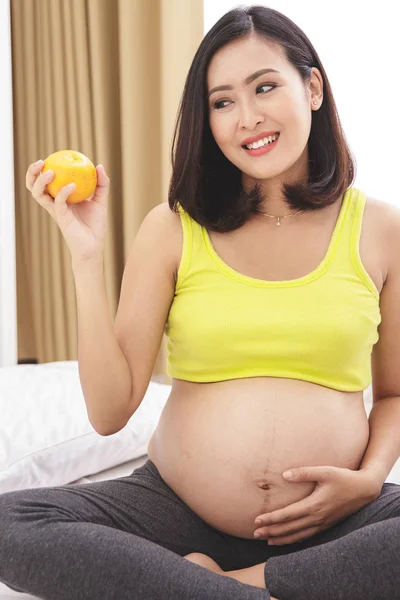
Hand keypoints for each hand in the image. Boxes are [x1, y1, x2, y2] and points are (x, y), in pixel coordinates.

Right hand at [26, 160, 109, 262]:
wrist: (94, 246)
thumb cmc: (95, 226)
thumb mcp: (100, 201)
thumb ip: (101, 184)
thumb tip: (99, 165)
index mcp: (61, 199)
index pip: (46, 182)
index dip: (43, 169)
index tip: (50, 156)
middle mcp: (55, 204)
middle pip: (34, 187)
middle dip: (32, 173)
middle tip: (40, 162)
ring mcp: (56, 211)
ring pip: (38, 194)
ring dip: (40, 181)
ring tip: (49, 171)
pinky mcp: (61, 218)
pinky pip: (58, 202)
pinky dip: (63, 192)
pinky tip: (72, 185)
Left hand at [253, 466, 379, 544]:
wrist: (363, 490)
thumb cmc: (343, 478)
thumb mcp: (324, 471)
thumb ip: (304, 473)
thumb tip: (284, 475)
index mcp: (314, 505)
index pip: (288, 515)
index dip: (271, 518)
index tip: (257, 520)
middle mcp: (317, 518)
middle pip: (290, 528)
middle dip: (271, 531)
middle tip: (255, 533)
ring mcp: (322, 524)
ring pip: (298, 535)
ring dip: (281, 539)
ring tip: (266, 540)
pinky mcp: (326, 525)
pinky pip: (307, 536)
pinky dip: (294, 539)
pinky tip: (286, 540)